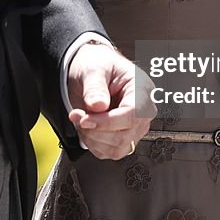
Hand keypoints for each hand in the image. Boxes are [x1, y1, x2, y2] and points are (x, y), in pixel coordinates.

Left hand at [67, 43, 155, 158]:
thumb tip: (97, 106)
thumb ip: (95, 87)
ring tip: (81, 119)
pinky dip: (93, 144)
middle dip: (95, 130)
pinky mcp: (124, 138)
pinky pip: (109, 153)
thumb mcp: (93, 69)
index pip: (132, 115)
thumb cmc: (97, 66)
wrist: (91, 73)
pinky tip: (87, 128)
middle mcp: (143, 111)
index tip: (84, 119)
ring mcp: (135, 127)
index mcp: (141, 90)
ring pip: (117, 148)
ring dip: (92, 138)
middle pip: (125, 135)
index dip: (107, 122)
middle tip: (76, 115)